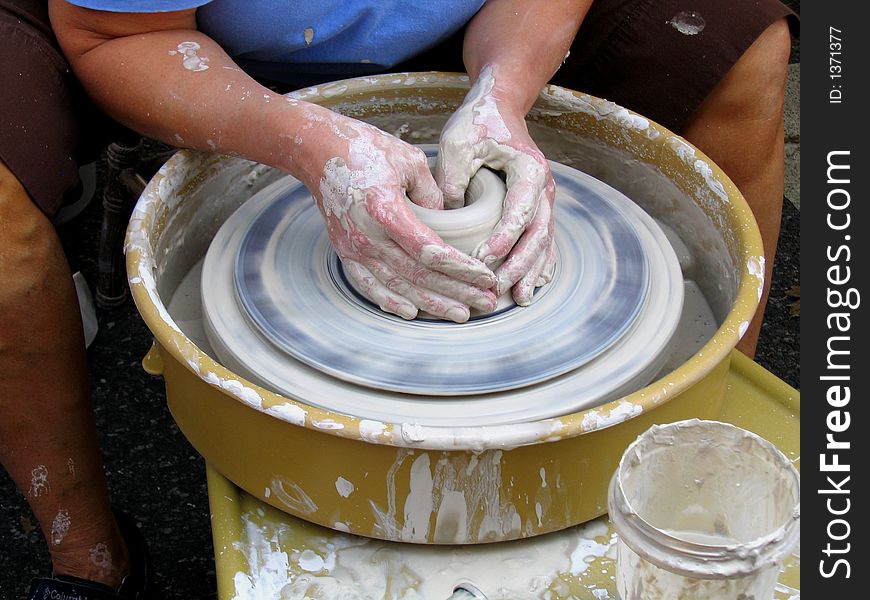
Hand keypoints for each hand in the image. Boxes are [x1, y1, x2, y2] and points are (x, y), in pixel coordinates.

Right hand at [296, 106, 497, 321]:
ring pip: (397, 287)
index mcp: (386, 210)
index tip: (486, 277)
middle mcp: (367, 235)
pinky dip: (390, 302)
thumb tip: (449, 221)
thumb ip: (433, 194)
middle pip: (418, 275)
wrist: (318, 150)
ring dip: (431, 304)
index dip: (461, 269)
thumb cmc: (366, 149)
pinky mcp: (344, 251)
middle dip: (456, 292)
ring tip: (461, 313)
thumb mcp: (409, 160)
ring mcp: (353, 247)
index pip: (430, 251)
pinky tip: (412, 313)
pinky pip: (368, 285)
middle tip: (486, 303)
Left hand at [436, 65, 555, 304]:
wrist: (497, 105)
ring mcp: (543, 198)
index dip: (504, 239)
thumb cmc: (477, 122)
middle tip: (499, 289)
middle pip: (537, 234)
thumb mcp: (458, 142)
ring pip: (543, 241)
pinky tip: (531, 285)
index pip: (519, 212)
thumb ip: (454, 176)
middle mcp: (543, 187)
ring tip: (520, 299)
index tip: (484, 260)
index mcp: (529, 171)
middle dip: (520, 265)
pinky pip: (541, 239)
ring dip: (532, 271)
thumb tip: (449, 216)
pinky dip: (538, 263)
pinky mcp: (535, 206)